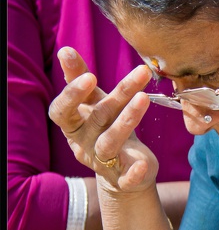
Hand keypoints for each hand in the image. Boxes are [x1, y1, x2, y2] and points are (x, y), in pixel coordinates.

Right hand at [49, 47, 158, 191]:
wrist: (122, 167)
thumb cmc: (105, 127)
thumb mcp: (94, 103)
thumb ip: (79, 78)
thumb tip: (65, 49)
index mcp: (73, 126)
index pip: (62, 112)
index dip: (72, 95)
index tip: (89, 75)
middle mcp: (84, 144)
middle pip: (98, 119)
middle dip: (118, 96)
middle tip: (139, 73)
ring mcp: (102, 162)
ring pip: (110, 142)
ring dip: (128, 120)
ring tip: (145, 98)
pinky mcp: (122, 179)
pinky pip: (125, 178)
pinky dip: (133, 172)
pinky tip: (143, 163)